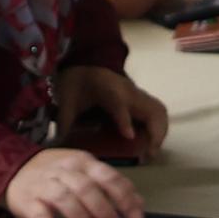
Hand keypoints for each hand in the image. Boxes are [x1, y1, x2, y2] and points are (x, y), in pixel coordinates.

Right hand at [4, 147, 141, 217]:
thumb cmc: (57, 174)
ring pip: (66, 200)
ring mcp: (44, 185)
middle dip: (105, 210)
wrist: (14, 169)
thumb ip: (110, 185)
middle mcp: (63, 170)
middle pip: (87, 189)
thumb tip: (138, 204)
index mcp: (82, 161)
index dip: (124, 197)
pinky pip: (40, 217)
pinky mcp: (28, 201)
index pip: (107, 176)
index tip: (135, 217)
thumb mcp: (84, 172)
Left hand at [51, 63, 171, 162]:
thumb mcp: (66, 99)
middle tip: (147, 154)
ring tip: (151, 152)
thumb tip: (58, 145)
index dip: (125, 119)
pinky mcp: (141, 99)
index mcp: (106, 88)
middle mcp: (127, 91)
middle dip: (155, 132)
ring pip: (160, 111)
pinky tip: (150, 144)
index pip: (118, 103)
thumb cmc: (77, 82)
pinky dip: (159, 129)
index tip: (129, 136)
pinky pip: (158, 113)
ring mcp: (137, 94)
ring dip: (160, 132)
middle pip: (151, 108)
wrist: (86, 63)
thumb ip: (64, 120)